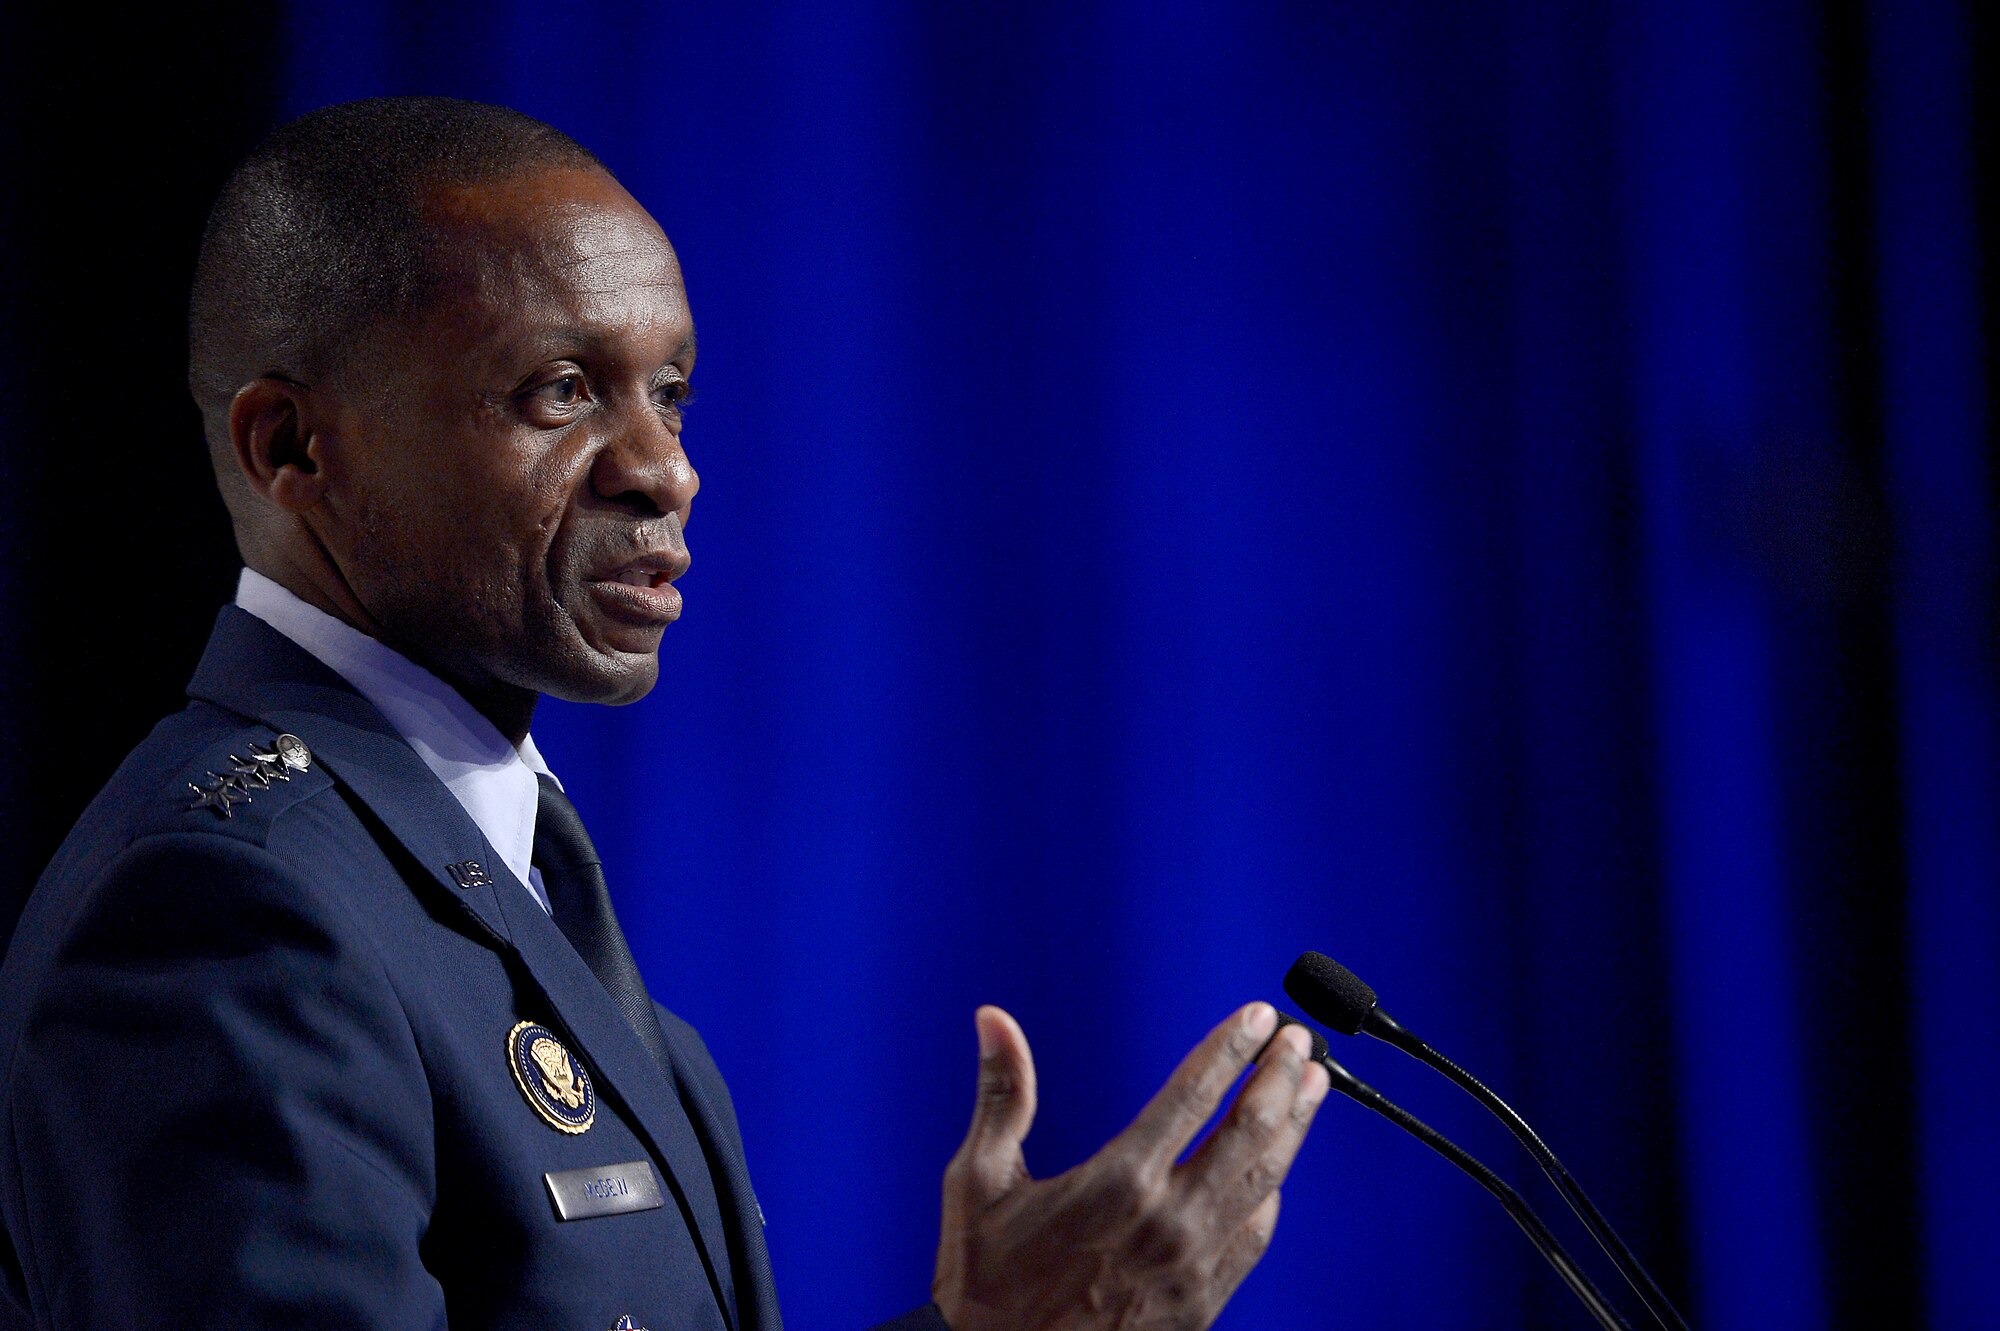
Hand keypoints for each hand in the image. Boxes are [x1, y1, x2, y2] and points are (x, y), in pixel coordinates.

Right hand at [931, 1002, 1329, 1330]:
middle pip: (1248, 1131)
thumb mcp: (979, 1181)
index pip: (1194, 1094)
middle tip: (1299, 1041)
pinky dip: (1272, 1196)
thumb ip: (1001, 1094)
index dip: (1232, 1049)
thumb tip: (994, 1021)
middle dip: (1280, 1077)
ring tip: (1312, 1087)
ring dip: (1293, 1127)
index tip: (1258, 1017)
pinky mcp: (1201, 1304)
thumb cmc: (984, 1283)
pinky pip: (1254, 1239)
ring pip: (1264, 1181)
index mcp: (1118, 1182)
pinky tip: (1277, 1173)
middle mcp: (1167, 1220)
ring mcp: (1192, 1265)